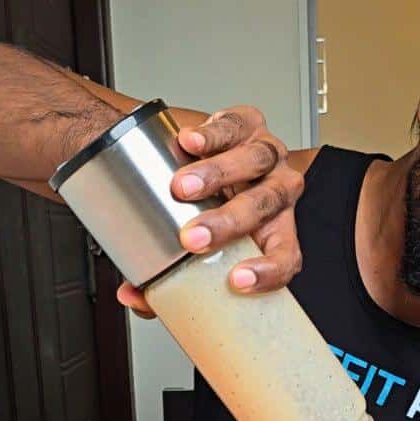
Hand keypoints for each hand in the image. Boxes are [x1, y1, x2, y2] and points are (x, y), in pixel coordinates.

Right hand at [117, 105, 304, 318]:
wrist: (197, 154)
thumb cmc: (204, 206)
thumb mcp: (193, 242)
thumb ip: (166, 277)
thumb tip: (133, 297)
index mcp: (274, 232)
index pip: (286, 258)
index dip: (268, 272)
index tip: (237, 281)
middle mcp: (278, 193)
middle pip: (265, 207)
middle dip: (228, 224)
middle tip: (193, 237)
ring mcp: (267, 154)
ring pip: (255, 163)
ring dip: (218, 176)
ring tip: (181, 188)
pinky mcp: (246, 123)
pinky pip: (232, 127)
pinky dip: (211, 135)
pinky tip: (189, 142)